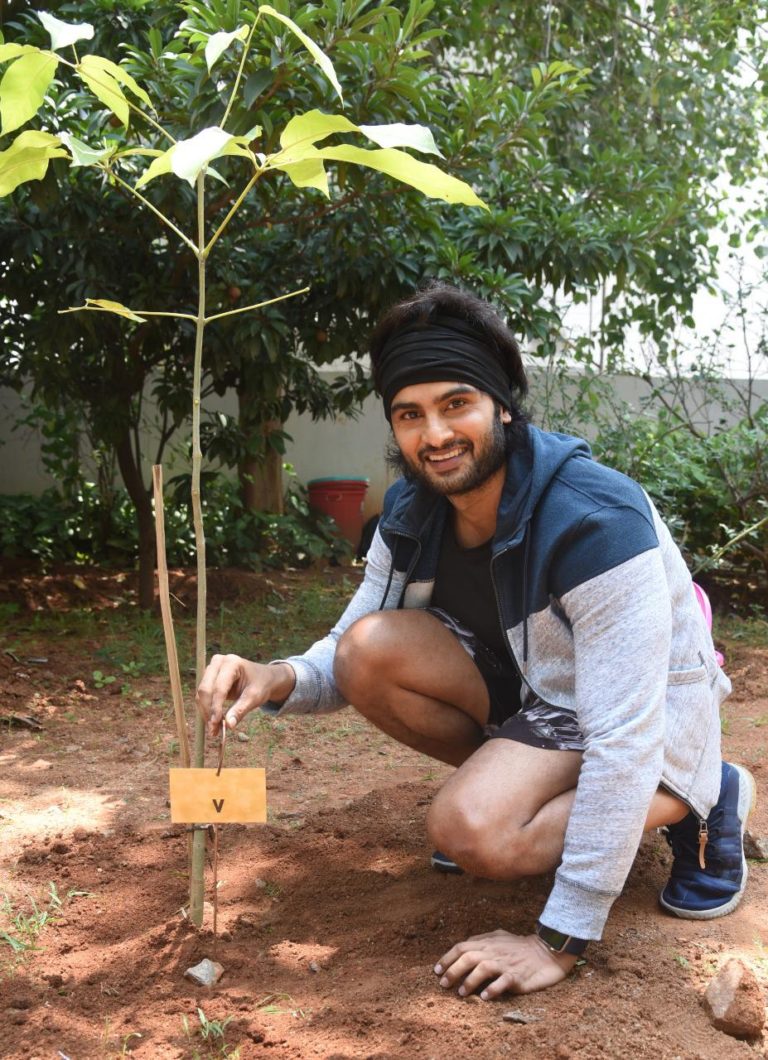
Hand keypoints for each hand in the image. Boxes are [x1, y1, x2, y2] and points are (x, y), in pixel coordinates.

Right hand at [196, 654, 294, 736]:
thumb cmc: (261, 685)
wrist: (264, 678)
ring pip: (202, 693)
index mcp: (232, 663)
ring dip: (206, 712)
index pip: (219, 687)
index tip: (216, 724)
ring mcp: (212, 668)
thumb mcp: (254, 697)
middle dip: (208, 711)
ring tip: (214, 730)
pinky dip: (207, 710)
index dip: (215, 707)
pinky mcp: (209, 677)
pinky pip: (203, 695)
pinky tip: (213, 723)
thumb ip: (241, 710)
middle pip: (205, 689)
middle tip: (214, 730)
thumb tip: (229, 725)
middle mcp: (218, 662)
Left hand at [434, 929, 577, 998]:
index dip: (447, 958)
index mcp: (488, 942)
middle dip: (453, 970)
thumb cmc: (520, 947)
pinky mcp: (517, 975)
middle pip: (468, 957)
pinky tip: (485, 998)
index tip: (436, 971)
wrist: (546, 952)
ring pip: (483, 968)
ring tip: (461, 993)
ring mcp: (505, 963)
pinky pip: (503, 982)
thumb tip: (464, 948)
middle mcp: (494, 951)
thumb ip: (482, 941)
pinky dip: (493, 989)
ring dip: (469, 981)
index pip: (462, 947)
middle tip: (443, 984)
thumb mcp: (499, 938)